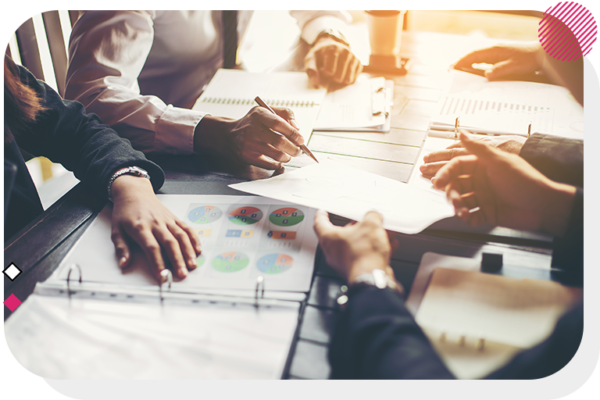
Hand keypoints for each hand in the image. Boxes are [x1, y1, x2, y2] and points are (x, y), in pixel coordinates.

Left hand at [110, 175, 201, 281]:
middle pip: (169, 243)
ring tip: (192, 265)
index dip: (158, 262)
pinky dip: (194, 239)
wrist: (134, 193)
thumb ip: (121, 248)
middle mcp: (156, 223)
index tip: (161, 275)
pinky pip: (187, 228)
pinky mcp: (174, 218)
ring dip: (188, 251)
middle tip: (182, 274)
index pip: (151, 247)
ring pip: (181, 236)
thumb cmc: (125, 212)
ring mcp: (167, 220)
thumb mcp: (116, 229)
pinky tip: (198, 250)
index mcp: (140, 227)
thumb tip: (124, 263)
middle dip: (177, 260)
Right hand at [195, 106, 303, 169]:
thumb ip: (284, 114)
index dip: (292, 132)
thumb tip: (297, 128)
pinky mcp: (247, 156)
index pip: (279, 123)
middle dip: (294, 148)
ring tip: (289, 155)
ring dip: (287, 157)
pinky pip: (268, 164)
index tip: (301, 139)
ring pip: (276, 154)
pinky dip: (277, 164)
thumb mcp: (265, 111)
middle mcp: (252, 129)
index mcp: (259, 115)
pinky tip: (279, 161)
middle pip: (279, 141)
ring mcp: (249, 144)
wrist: (229, 135)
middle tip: (298, 151)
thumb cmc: (252, 123)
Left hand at [304, 36, 361, 87]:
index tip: (322, 68)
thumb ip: (311, 70)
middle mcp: (346, 52)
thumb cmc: (320, 54)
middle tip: (329, 71)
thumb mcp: (311, 59)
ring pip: (348, 80)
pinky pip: (354, 79)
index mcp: (333, 50)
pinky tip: (342, 71)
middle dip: (332, 78)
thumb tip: (316, 83)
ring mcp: (353, 57)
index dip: (324, 74)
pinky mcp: (358, 63)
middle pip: (339, 78)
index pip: (330, 72)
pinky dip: (346, 78)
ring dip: (340, 80)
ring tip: (335, 72)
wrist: (330, 45)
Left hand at [313, 210, 396, 282]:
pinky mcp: (357, 270)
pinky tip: (388, 245)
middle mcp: (334, 252)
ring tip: (383, 232)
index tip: (323, 212)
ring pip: (356, 245)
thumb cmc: (363, 255)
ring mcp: (344, 262)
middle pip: (343, 234)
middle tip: (366, 221)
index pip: (320, 223)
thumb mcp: (371, 225)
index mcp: (329, 238)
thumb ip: (372, 217)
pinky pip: (365, 256)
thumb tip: (374, 216)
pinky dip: (375, 250)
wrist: (372, 278)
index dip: (322, 215)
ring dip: (370, 238)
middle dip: (357, 227)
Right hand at [432, 132, 575, 234]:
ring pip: (462, 201)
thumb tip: (463, 133)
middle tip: (453, 200)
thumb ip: (478, 148)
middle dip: (451, 193)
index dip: (446, 173)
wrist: (544, 206)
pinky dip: (468, 218)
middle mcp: (482, 181)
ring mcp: (484, 197)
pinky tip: (469, 218)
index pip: (457, 167)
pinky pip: (471, 216)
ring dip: (458, 207)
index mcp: (483, 166)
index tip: (438, 181)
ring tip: (463, 212)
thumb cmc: (526, 181)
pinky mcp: (488, 213)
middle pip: (456, 185)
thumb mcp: (500, 161)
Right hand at [453, 42, 542, 80]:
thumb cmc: (529, 59)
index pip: (475, 55)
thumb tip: (487, 75)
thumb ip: (500, 70)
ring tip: (458, 70)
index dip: (463, 61)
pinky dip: (475, 64)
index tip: (454, 66)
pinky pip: (484, 60)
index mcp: (495, 51)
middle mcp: (494, 50)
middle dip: (462, 62)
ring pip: (478, 58)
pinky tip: (473, 70)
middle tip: (450, 69)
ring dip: (468, 63)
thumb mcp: (515, 66)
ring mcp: (496, 53)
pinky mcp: (500, 57)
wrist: (540, 54)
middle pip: (474, 56)